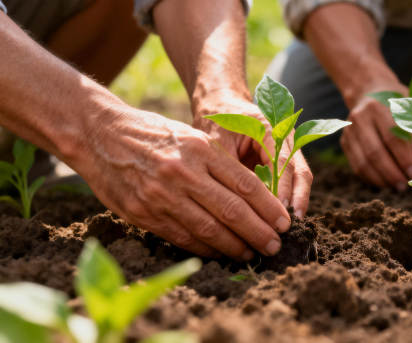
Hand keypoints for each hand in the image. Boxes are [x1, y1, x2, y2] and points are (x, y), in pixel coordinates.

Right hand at [72, 108, 291, 260]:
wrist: (99, 134)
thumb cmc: (154, 133)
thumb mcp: (192, 136)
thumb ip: (220, 163)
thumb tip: (254, 196)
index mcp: (201, 149)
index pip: (246, 185)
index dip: (269, 208)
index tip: (285, 222)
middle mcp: (184, 173)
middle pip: (232, 211)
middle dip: (259, 232)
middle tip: (275, 246)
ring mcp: (162, 195)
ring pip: (209, 229)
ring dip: (235, 246)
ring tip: (252, 253)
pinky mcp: (143, 213)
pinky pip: (182, 237)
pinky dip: (205, 249)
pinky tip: (221, 253)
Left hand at [192, 95, 311, 217]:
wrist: (220, 106)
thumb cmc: (216, 122)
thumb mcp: (217, 142)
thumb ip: (231, 168)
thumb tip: (241, 202)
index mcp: (271, 127)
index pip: (282, 161)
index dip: (281, 187)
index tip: (278, 210)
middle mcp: (287, 138)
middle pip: (300, 172)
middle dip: (297, 199)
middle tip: (290, 225)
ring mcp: (289, 150)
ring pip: (300, 178)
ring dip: (297, 202)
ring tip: (291, 227)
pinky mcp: (284, 162)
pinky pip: (291, 183)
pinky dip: (288, 201)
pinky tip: (281, 220)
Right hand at [341, 86, 411, 189]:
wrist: (369, 90)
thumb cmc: (397, 102)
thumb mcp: (410, 108)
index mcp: (379, 107)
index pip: (392, 137)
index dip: (404, 158)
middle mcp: (360, 117)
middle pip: (375, 152)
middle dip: (392, 173)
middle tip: (405, 185)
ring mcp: (349, 130)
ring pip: (363, 162)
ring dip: (381, 179)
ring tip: (396, 187)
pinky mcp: (344, 142)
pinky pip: (356, 166)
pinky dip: (371, 178)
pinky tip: (384, 183)